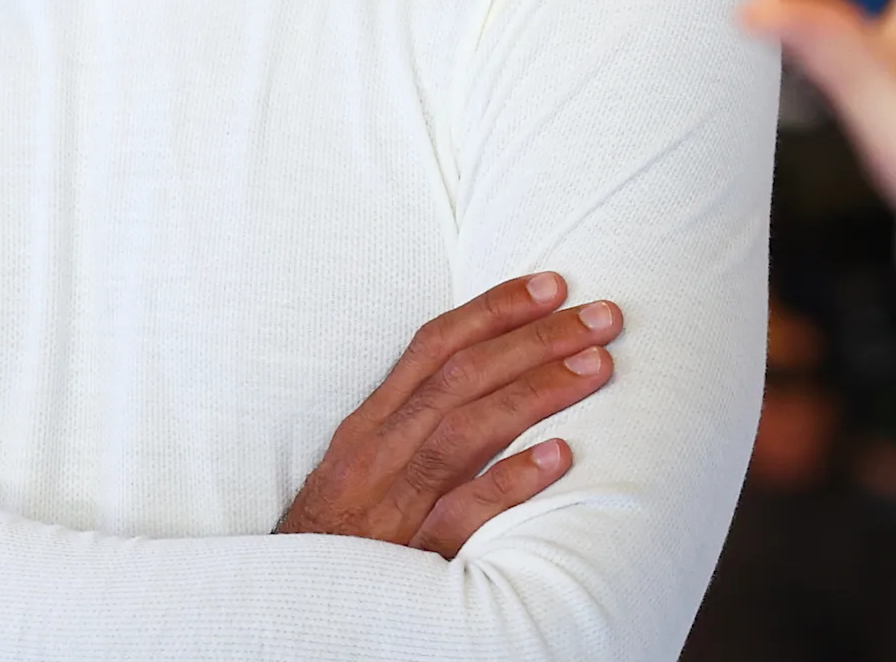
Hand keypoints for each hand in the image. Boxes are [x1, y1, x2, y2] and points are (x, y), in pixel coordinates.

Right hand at [278, 272, 618, 554]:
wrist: (293, 610)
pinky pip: (464, 512)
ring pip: (466, 431)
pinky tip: (559, 456)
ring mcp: (394, 503)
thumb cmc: (339, 532)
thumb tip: (489, 373)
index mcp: (370, 425)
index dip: (495, 309)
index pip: (435, 346)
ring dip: (536, 391)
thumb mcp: (364, 465)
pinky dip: (510, 479)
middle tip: (601, 317)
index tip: (553, 285)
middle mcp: (379, 453)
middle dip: (536, 339)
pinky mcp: (412, 556)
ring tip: (597, 366)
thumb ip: (414, 422)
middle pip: (462, 377)